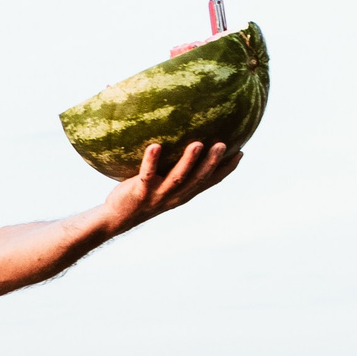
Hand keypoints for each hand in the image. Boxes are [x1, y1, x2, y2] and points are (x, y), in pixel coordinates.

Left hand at [101, 139, 241, 232]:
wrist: (116, 218)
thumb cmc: (140, 195)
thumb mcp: (161, 183)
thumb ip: (172, 165)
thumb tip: (181, 137)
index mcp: (183, 194)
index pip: (210, 182)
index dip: (226, 169)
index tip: (240, 152)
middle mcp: (174, 196)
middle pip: (198, 179)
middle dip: (212, 163)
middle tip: (222, 144)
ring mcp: (158, 195)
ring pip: (177, 178)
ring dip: (188, 161)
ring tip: (197, 144)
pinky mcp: (139, 193)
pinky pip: (146, 175)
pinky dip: (151, 161)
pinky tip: (155, 145)